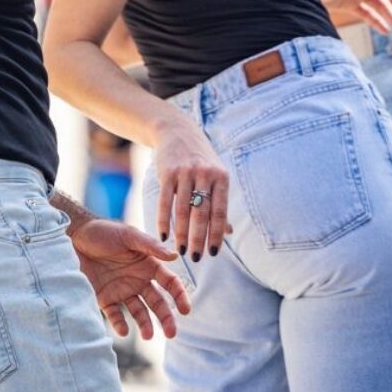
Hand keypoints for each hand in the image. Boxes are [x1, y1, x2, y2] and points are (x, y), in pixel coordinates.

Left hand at [70, 219, 192, 338]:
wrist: (73, 238)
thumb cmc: (104, 232)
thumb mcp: (129, 236)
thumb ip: (151, 246)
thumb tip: (175, 255)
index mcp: (149, 265)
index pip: (170, 283)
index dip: (180, 296)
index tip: (186, 310)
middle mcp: (138, 280)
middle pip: (158, 302)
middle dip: (166, 318)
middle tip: (171, 333)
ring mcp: (122, 291)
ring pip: (139, 312)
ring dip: (145, 324)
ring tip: (148, 336)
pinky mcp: (104, 298)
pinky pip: (115, 315)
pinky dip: (120, 324)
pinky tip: (124, 330)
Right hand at [153, 118, 229, 261]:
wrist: (177, 132)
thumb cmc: (200, 160)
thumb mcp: (215, 177)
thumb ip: (219, 204)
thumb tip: (228, 232)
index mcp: (221, 178)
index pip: (220, 212)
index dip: (217, 234)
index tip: (213, 253)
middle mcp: (205, 174)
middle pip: (202, 213)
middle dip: (198, 238)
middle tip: (196, 258)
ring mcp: (186, 172)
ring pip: (183, 210)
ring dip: (181, 234)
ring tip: (180, 251)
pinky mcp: (167, 172)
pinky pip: (165, 201)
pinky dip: (163, 221)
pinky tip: (164, 236)